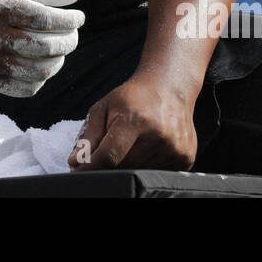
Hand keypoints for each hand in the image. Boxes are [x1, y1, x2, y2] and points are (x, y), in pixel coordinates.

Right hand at [0, 0, 83, 96]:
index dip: (68, 20)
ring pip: (38, 71)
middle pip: (44, 47)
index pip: (44, 19)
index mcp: (0, 9)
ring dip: (58, 61)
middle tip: (73, 36)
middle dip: (68, 42)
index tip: (79, 17)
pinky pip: (26, 87)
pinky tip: (43, 63)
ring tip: (60, 50)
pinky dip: (42, 78)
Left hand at [69, 74, 197, 171]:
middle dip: (110, 163)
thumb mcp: (104, 108)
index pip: (108, 156)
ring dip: (129, 164)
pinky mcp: (186, 158)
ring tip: (134, 142)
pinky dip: (147, 166)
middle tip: (111, 147)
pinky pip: (157, 174)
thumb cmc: (132, 98)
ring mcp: (174, 149)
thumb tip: (75, 162)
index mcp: (134, 121)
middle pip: (122, 167)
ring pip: (139, 172)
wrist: (169, 88)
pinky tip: (149, 147)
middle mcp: (157, 136)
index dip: (91, 166)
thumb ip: (88, 136)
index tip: (78, 171)